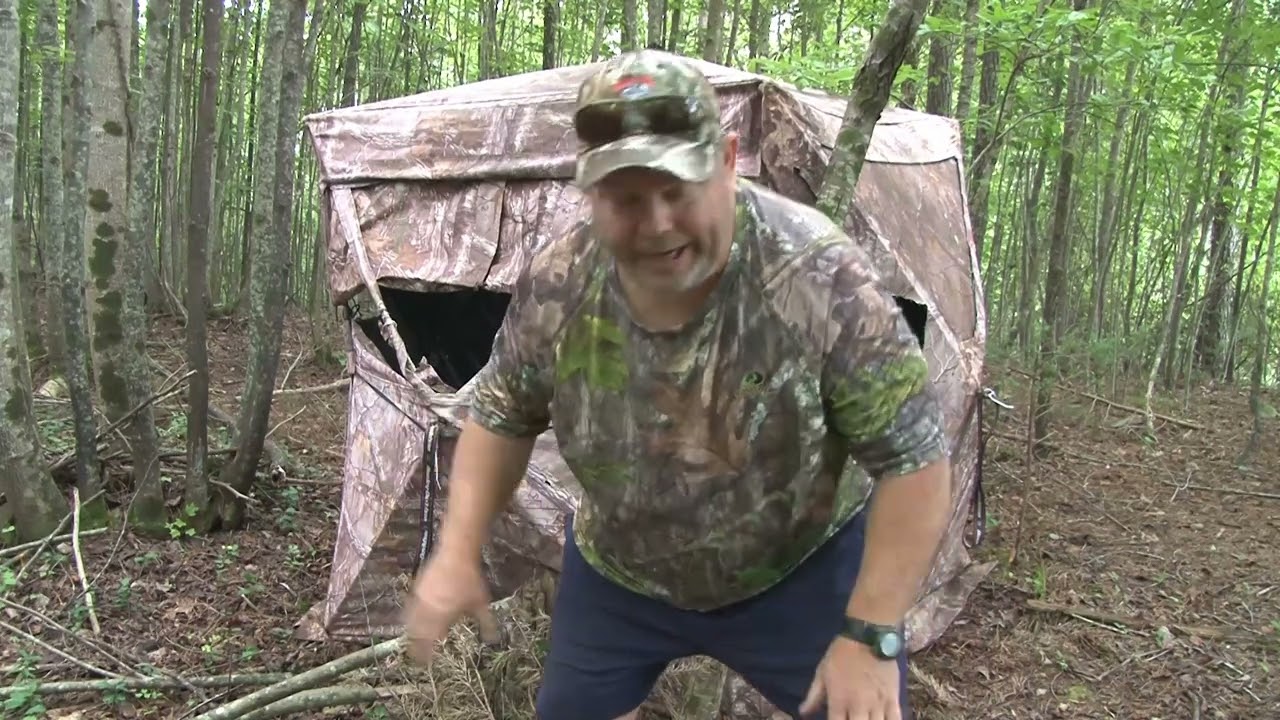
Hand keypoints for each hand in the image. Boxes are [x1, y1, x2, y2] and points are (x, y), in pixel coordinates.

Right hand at [401, 548, 500, 664]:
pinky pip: (409, 607)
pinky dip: (408, 617)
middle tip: (416, 656)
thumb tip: (492, 639)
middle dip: (416, 646)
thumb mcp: (480, 603)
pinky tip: (410, 620)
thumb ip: (485, 623)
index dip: (427, 653)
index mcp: (443, 615)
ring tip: (411, 642)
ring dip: (411, 633)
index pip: (431, 640)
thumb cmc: (470, 579)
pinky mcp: (416, 588)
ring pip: (410, 621)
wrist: (456, 554)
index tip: (425, 662)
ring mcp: (420, 598)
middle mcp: (428, 609)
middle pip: (417, 633)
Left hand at [799, 636, 901, 718]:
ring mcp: (877, 704)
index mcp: (838, 702)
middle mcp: (858, 707)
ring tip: (867, 719)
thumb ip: (813, 696)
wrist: (867, 636)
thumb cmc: (841, 653)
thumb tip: (803, 713)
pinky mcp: (893, 698)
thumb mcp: (822, 672)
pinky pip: (896, 719)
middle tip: (853, 719)